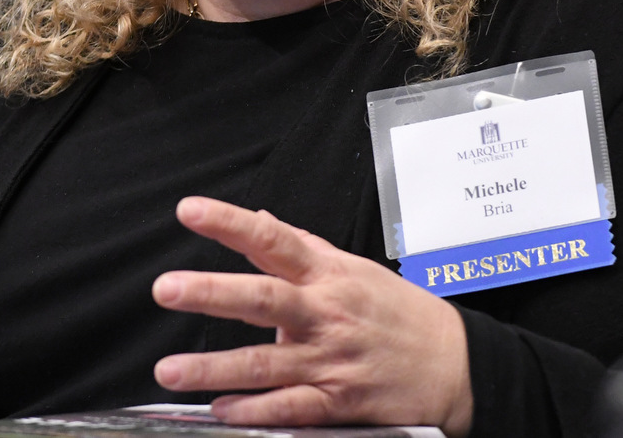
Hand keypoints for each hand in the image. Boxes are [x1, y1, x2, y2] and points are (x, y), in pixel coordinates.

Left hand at [151, 197, 471, 437]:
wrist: (456, 364)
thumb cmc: (398, 312)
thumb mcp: (351, 267)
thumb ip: (300, 246)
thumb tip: (258, 221)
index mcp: (326, 273)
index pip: (271, 239)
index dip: (229, 222)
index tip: (189, 210)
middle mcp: (325, 313)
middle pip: (262, 299)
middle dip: (211, 293)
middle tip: (166, 288)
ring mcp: (331, 360)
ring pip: (265, 363)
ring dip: (214, 368)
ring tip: (171, 370)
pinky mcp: (340, 402)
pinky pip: (291, 408)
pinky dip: (256, 412)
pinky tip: (222, 411)